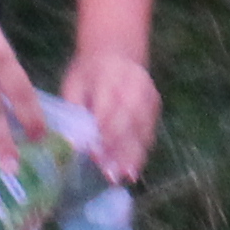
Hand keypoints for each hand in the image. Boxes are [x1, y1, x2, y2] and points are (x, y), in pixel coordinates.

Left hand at [59, 51, 157, 183]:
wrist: (115, 52)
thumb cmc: (88, 73)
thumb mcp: (73, 84)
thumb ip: (74, 109)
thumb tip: (73, 142)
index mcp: (109, 74)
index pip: (109, 105)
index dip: (103, 131)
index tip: (94, 153)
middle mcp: (134, 83)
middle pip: (130, 119)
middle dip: (119, 148)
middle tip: (108, 172)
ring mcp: (148, 94)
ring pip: (143, 128)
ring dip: (133, 155)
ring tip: (122, 177)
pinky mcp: (155, 105)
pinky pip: (150, 132)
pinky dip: (141, 153)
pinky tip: (132, 171)